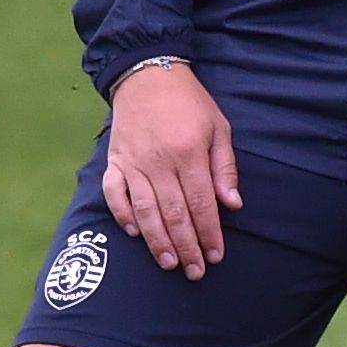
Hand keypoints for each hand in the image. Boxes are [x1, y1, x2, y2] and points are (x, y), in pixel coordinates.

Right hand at [101, 61, 239, 277]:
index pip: (201, 204)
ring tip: (169, 263)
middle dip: (186, 247)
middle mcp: (159, 162)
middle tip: (195, 271)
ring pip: (145, 211)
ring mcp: (133, 163)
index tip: (216, 255)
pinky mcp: (115, 162)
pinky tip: (134, 233)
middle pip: (174, 214)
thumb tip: (232, 205)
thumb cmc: (189, 103)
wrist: (147, 74)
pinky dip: (123, 215)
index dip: (209, 234)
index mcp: (189, 153)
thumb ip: (224, 167)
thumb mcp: (218, 127)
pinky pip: (114, 195)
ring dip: (157, 241)